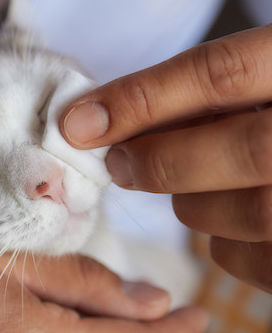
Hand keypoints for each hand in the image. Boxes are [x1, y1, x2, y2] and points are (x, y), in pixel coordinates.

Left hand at [59, 24, 271, 291]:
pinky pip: (258, 260)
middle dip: (163, 162)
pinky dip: (224, 245)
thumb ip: (207, 91)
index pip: (224, 73)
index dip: (143, 99)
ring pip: (249, 211)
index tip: (78, 122)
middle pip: (244, 151)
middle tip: (118, 165)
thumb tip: (100, 118)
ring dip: (193, 204)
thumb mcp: (262, 75)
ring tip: (184, 189)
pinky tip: (223, 222)